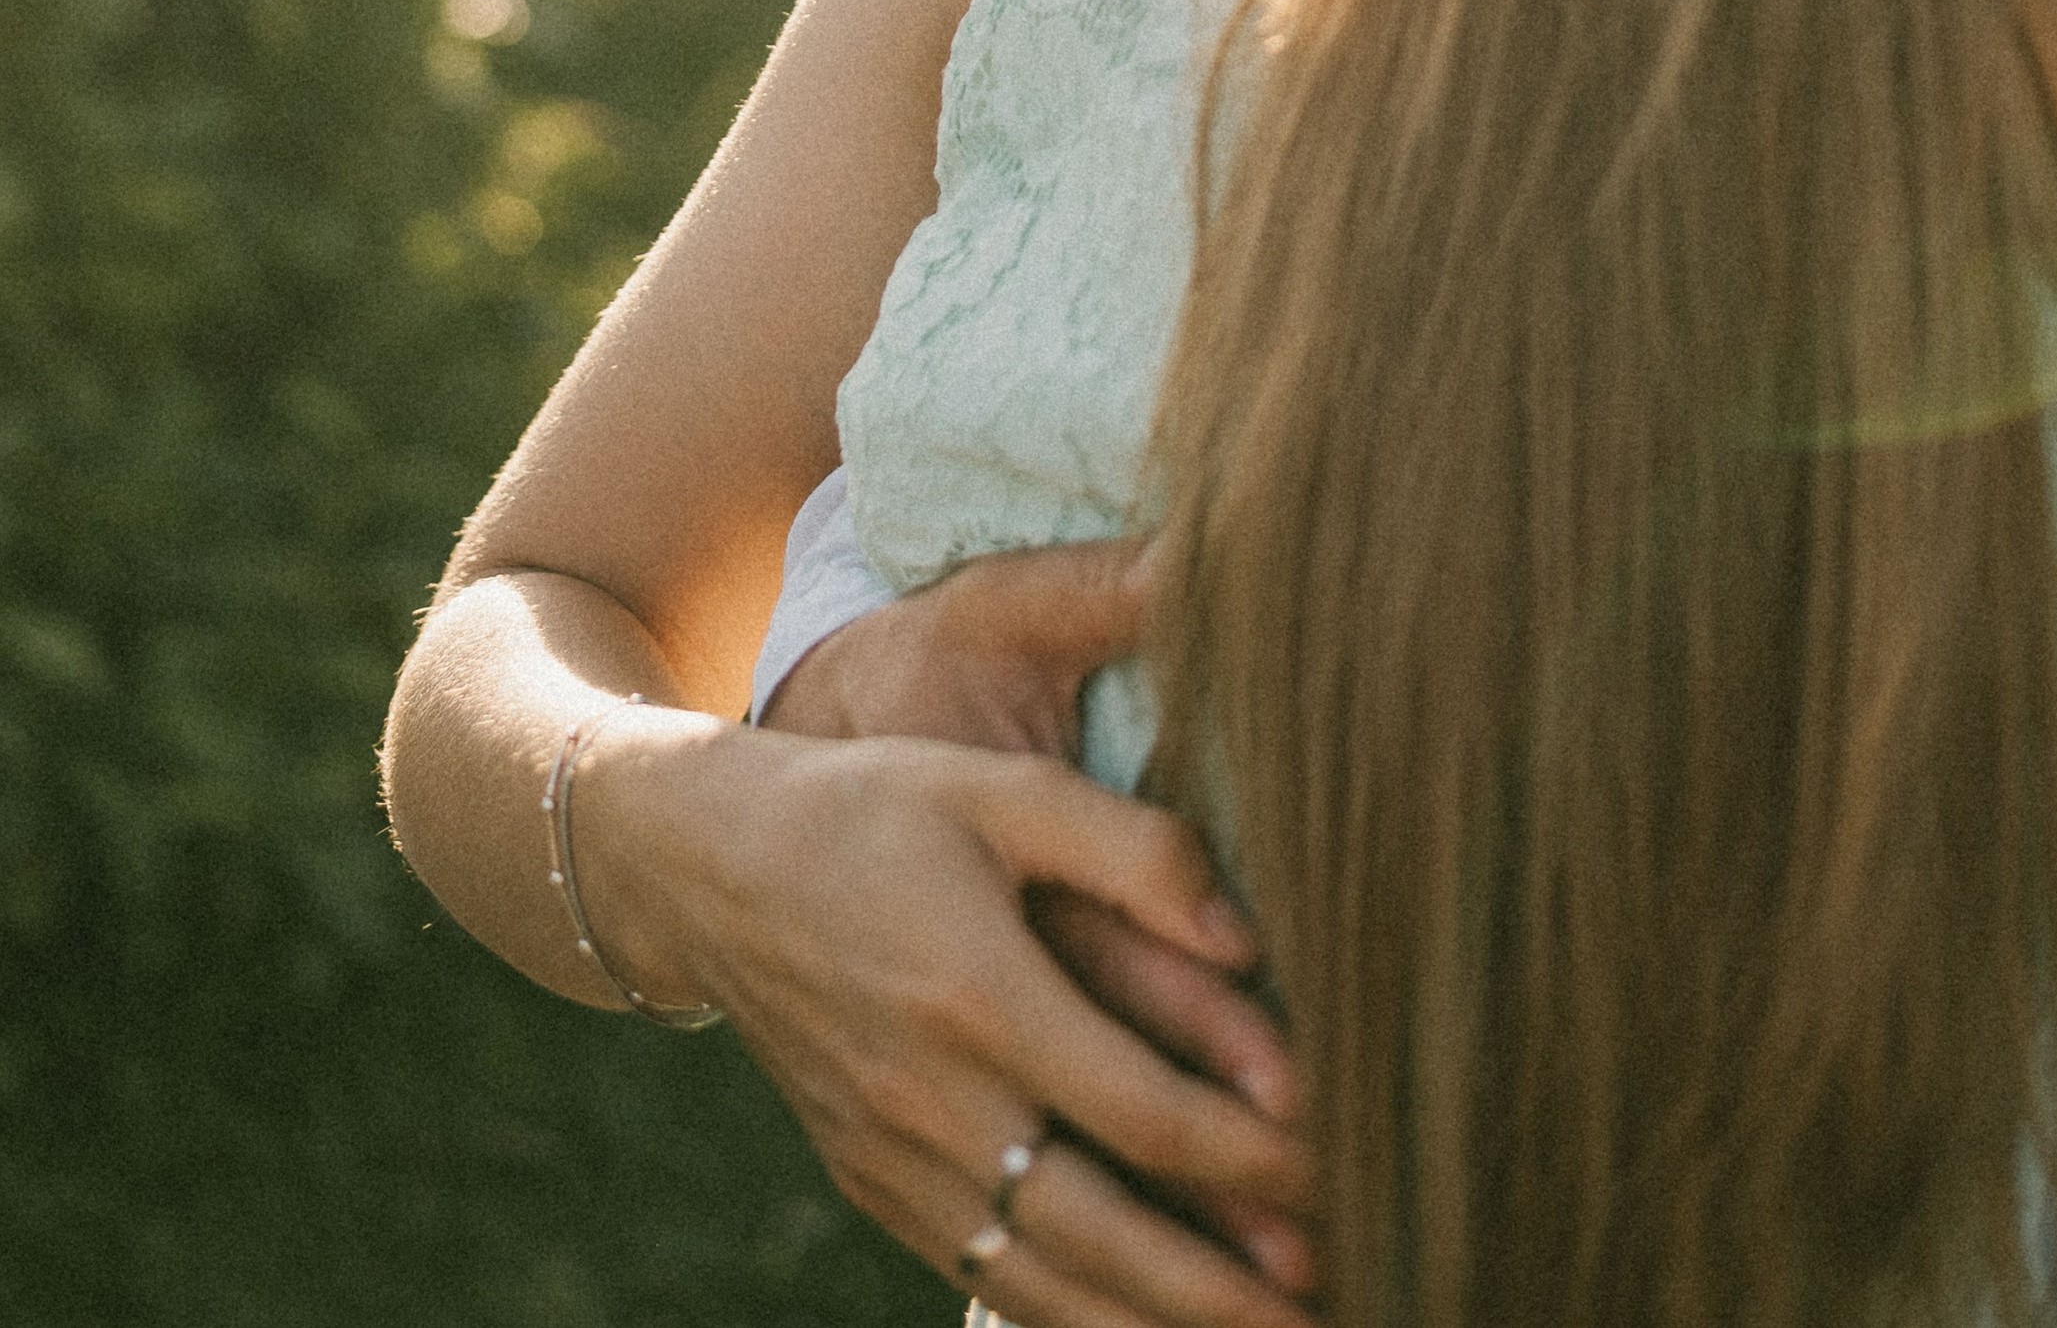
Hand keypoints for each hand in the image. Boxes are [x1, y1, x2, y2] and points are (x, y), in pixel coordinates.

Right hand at [765, 543, 1313, 1297]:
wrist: (708, 871)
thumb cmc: (874, 809)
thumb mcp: (1001, 792)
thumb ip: (1133, 849)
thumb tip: (1244, 934)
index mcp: (980, 995)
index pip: (1143, 1111)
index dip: (1248, 1153)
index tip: (1338, 1167)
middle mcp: (936, 1101)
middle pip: (1103, 1231)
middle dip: (1222, 1287)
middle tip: (1328, 1304)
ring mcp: (897, 1160)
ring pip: (1044, 1281)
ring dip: (1156, 1326)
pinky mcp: (874, 1186)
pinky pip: (984, 1277)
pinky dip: (1067, 1321)